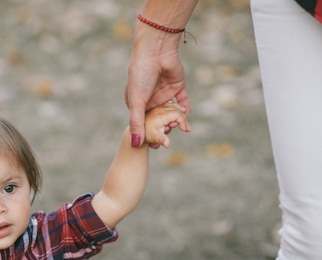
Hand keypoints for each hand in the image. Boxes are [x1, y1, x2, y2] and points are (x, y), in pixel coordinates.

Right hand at [125, 24, 190, 148]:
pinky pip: (183, 102)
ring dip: (174, 122)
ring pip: (171, 113)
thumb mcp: (136, 102)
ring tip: (176, 128)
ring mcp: (164, 93)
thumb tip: (135, 144)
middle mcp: (150, 99)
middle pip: (158, 120)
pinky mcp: (177, 87)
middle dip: (162, 130)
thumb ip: (137, 123)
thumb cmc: (140, 75)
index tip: (153, 146)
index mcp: (137, 103)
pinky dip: (185, 110)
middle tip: (166, 141)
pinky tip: (186, 119)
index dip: (148, 134)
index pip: (143, 122)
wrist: (156, 51)